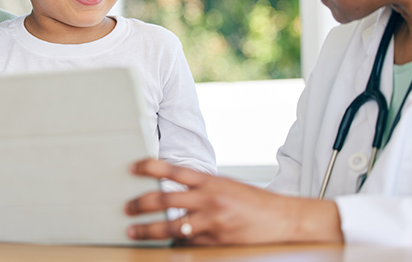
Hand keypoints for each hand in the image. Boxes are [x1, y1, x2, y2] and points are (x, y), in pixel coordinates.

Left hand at [124, 159, 341, 244]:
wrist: (285, 220)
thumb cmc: (256, 203)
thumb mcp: (227, 186)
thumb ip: (202, 189)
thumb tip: (174, 194)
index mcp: (211, 181)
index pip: (173, 169)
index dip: (149, 166)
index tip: (132, 167)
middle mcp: (209, 199)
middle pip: (164, 199)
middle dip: (141, 204)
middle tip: (127, 208)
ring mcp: (212, 222)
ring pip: (170, 226)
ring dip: (148, 230)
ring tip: (133, 231)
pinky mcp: (216, 242)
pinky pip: (188, 244)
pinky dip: (175, 244)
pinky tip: (163, 246)